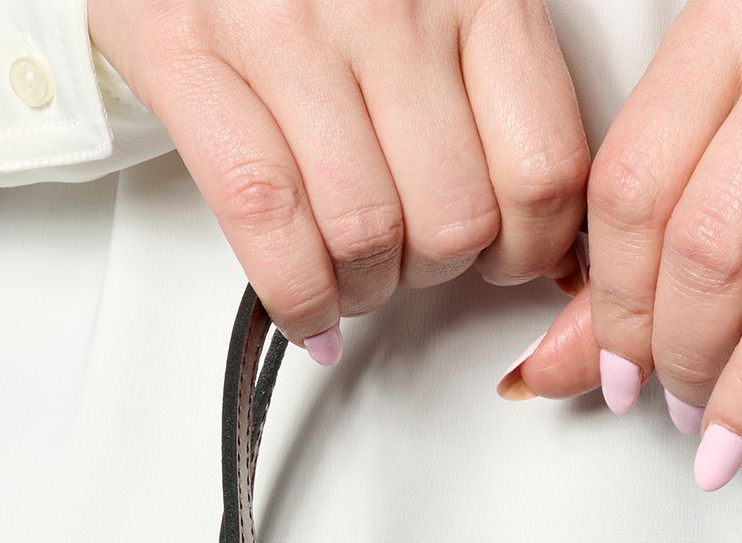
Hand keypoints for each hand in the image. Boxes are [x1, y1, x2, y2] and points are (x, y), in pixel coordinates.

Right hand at [91, 0, 590, 357]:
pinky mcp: (191, 52)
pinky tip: (308, 313)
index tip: (512, 258)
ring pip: (366, 233)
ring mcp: (287, 29)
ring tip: (355, 276)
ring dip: (364, 289)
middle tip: (414, 259)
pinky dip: (296, 295)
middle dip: (436, 271)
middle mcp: (387, 3)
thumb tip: (550, 234)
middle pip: (454, 219)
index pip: (542, 169)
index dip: (534, 246)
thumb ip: (495, 91)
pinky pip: (267, 219)